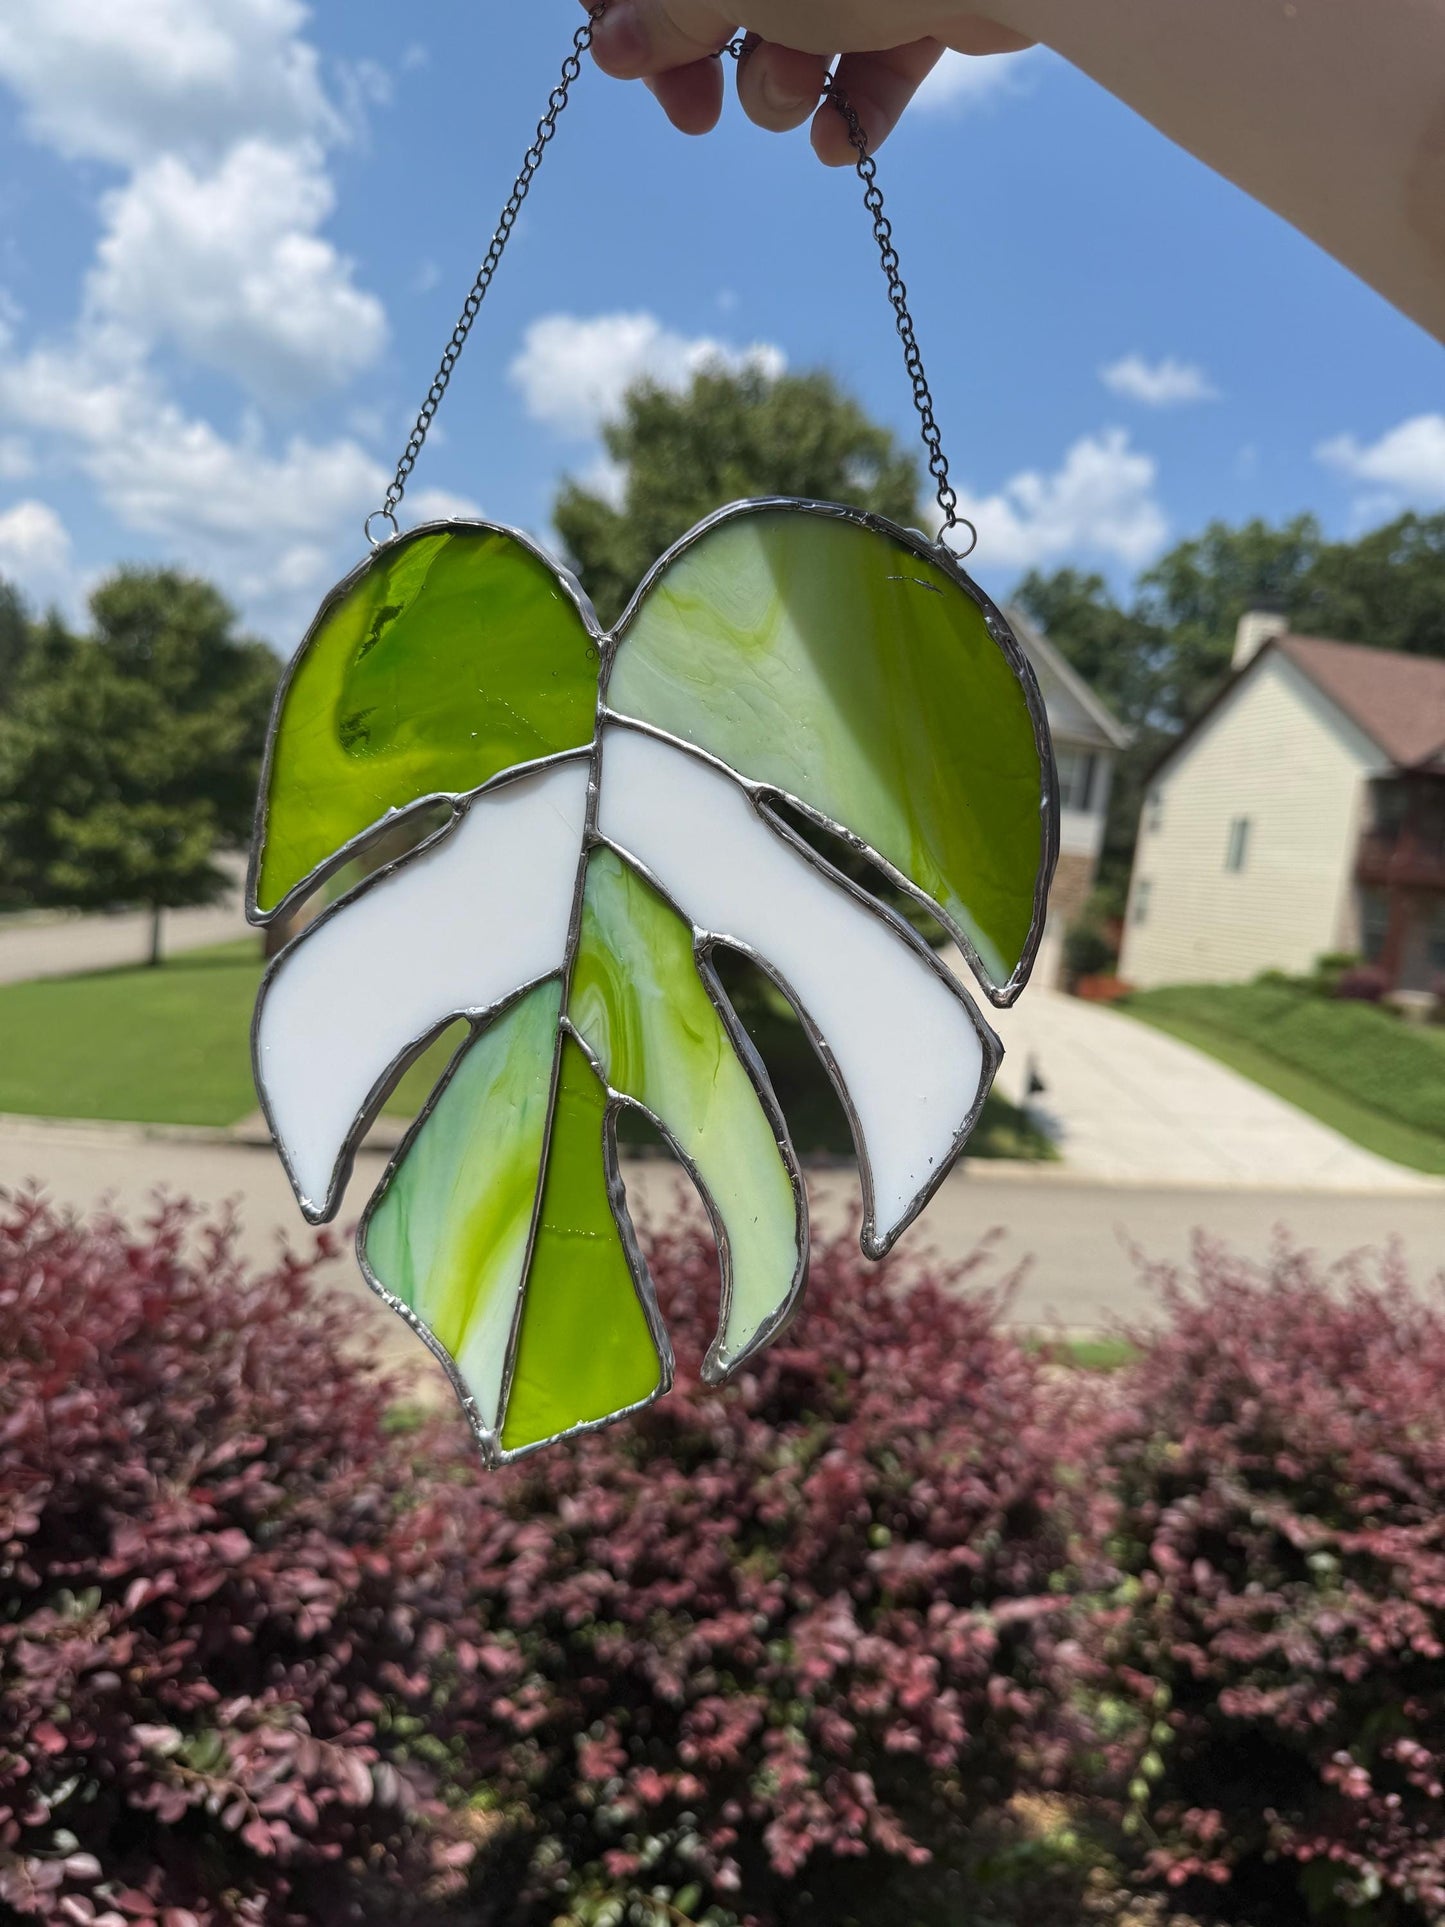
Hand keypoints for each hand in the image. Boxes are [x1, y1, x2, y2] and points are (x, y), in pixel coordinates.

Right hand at [581, 0, 1032, 163]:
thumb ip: (666, 10)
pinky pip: (870, 70)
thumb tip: (614, 46)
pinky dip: (852, 112)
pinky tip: (842, 144)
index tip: (623, 59)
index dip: (625, 2)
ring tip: (803, 82)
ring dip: (780, 84)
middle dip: (698, 60)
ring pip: (790, 35)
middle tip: (694, 116)